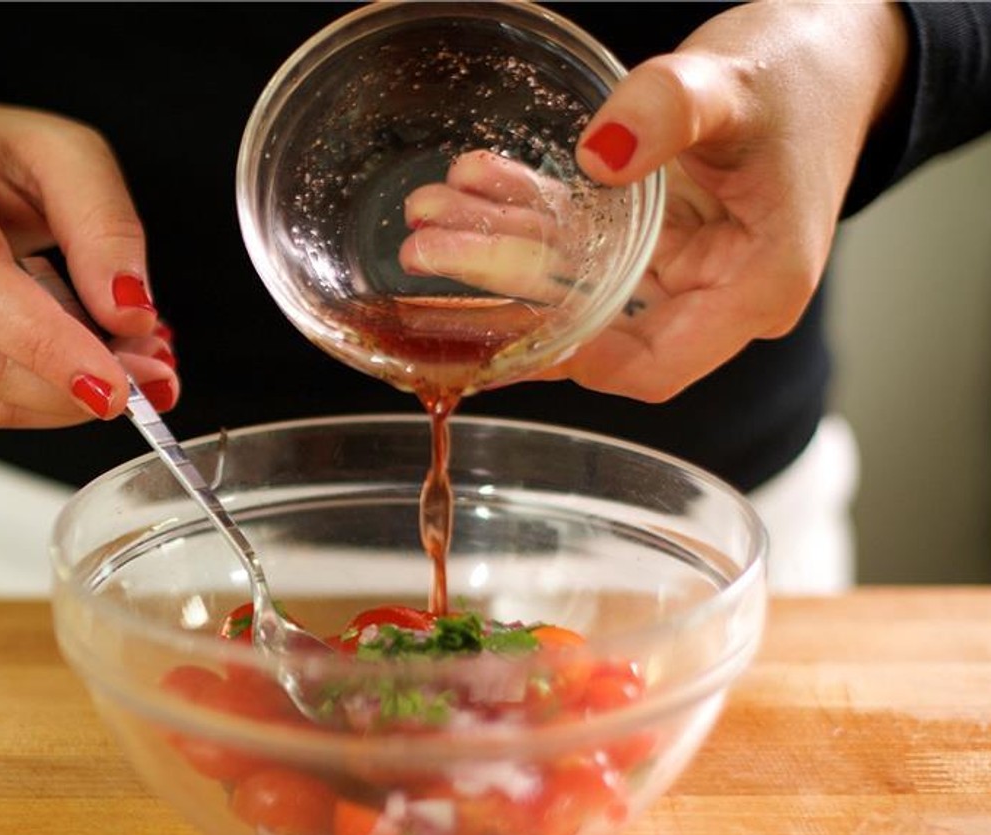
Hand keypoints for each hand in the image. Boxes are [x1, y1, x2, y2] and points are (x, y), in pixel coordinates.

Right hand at [0, 104, 177, 426]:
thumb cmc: (8, 155)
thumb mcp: (74, 157)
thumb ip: (107, 231)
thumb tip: (129, 315)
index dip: (49, 347)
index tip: (115, 385)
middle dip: (71, 383)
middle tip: (149, 377)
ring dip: (69, 399)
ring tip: (133, 366)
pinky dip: (52, 401)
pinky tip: (93, 371)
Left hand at [403, 1, 908, 401]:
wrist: (825, 48)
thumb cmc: (801, 73)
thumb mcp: (736, 85)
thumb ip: (671, 112)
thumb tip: (598, 154)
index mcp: (754, 289)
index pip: (653, 367)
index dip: (577, 360)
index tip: (506, 335)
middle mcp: (711, 292)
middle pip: (593, 323)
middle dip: (505, 290)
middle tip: (428, 256)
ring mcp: (675, 267)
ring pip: (571, 278)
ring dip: (497, 246)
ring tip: (427, 217)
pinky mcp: (648, 235)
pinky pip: (575, 235)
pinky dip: (524, 210)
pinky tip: (473, 183)